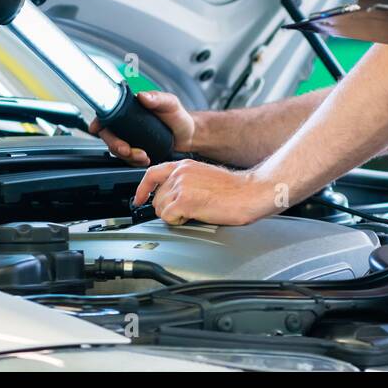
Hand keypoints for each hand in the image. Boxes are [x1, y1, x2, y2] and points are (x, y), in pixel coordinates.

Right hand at [89, 90, 194, 166]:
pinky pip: (127, 158)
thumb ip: (158, 98)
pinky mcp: (136, 149)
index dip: (98, 121)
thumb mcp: (171, 104)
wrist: (188, 136)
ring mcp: (130, 137)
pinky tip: (145, 158)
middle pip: (108, 135)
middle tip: (127, 150)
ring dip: (127, 155)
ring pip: (116, 149)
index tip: (96, 129)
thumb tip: (143, 96)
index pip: (107, 113)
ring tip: (143, 155)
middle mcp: (127, 123)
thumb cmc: (179, 116)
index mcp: (131, 109)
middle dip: (115, 145)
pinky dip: (133, 161)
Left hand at [131, 161, 275, 225]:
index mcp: (184, 166)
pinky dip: (179, 222)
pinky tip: (195, 216)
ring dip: (174, 216)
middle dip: (166, 209)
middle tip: (185, 212)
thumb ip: (185, 180)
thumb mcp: (204, 176)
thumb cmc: (234, 189)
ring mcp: (181, 186)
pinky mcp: (185, 201)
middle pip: (155, 197)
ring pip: (160, 209)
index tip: (138, 199)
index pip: (152, 174)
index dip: (142, 189)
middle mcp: (180, 173)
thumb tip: (172, 195)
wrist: (250, 192)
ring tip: (194, 212)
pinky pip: (169, 218)